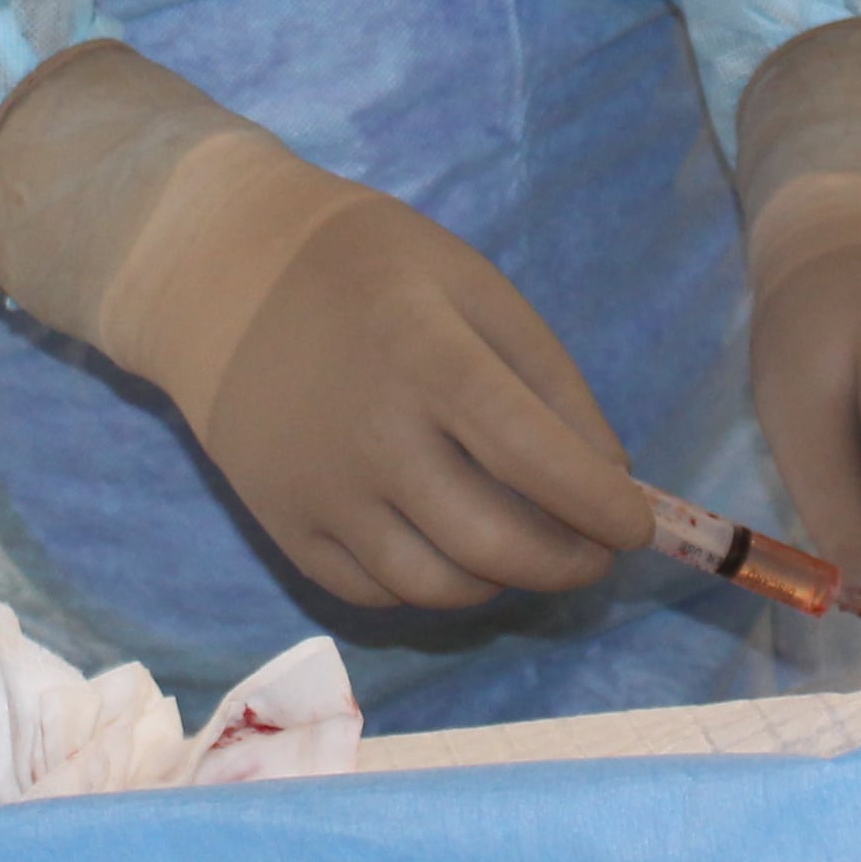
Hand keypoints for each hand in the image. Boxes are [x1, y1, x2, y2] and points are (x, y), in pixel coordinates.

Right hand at [0, 44, 648, 611]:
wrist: (222, 274)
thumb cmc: (367, 267)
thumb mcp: (472, 283)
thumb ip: (548, 375)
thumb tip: (608, 477)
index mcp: (428, 358)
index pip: (536, 460)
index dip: (600, 507)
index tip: (638, 525)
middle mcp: (372, 438)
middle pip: (493, 544)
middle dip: (567, 563)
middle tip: (595, 552)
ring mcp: (321, 493)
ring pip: (440, 586)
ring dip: (504, 581)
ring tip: (530, 549)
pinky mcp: (284, 528)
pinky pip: (378, 594)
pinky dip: (433, 587)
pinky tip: (454, 548)